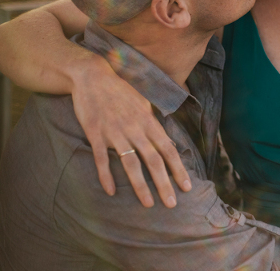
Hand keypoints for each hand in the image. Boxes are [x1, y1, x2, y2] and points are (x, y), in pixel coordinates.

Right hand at [72, 57, 191, 206]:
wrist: (93, 76)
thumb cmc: (121, 89)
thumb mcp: (144, 102)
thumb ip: (154, 121)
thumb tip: (168, 138)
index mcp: (149, 122)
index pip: (169, 149)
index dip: (178, 169)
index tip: (186, 186)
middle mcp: (136, 129)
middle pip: (154, 161)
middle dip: (164, 184)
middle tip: (172, 204)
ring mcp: (115, 133)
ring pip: (131, 164)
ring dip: (140, 186)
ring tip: (148, 204)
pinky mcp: (96, 134)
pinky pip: (101, 159)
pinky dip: (106, 176)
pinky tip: (111, 191)